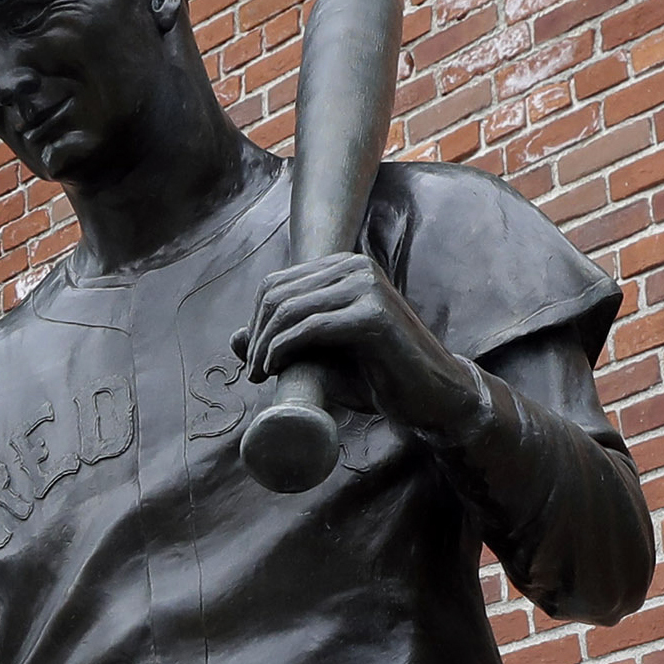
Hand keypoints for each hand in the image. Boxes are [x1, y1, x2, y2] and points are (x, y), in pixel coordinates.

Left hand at [236, 251, 491, 443]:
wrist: (432, 396)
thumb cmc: (377, 376)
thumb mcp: (321, 357)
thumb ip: (282, 342)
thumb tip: (232, 337)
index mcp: (344, 267)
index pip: (276, 284)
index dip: (255, 323)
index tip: (254, 360)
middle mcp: (355, 267)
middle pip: (276, 294)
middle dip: (256, 335)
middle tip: (254, 372)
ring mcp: (366, 287)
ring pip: (288, 309)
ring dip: (264, 346)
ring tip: (261, 375)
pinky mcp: (373, 316)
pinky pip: (310, 327)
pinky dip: (283, 349)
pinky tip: (275, 369)